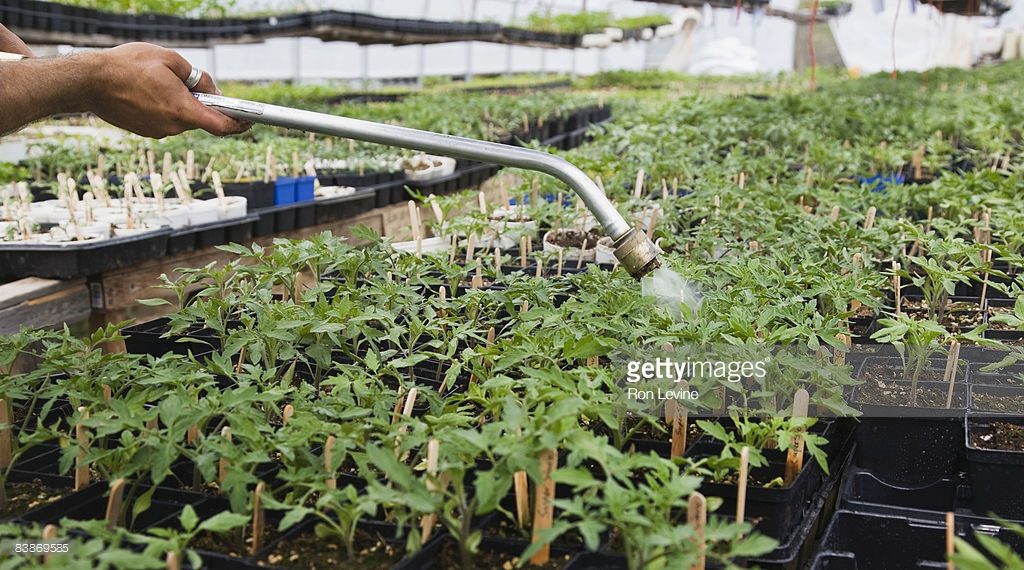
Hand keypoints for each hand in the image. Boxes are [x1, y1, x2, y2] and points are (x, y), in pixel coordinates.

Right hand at [82, 43, 249, 137]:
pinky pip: (165, 120)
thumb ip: (198, 77)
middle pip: (199, 119)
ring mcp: (157, 132)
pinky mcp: (145, 132)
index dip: (239, 124)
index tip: (249, 121)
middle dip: (201, 103)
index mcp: (182, 110)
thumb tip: (214, 93)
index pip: (221, 126)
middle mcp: (172, 127)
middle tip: (188, 81)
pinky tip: (148, 92)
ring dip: (180, 103)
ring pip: (181, 119)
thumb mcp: (170, 59)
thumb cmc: (128, 65)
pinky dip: (165, 108)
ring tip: (159, 82)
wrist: (89, 81)